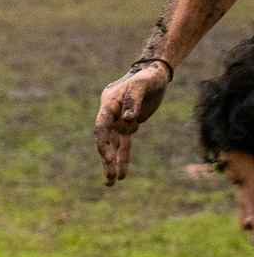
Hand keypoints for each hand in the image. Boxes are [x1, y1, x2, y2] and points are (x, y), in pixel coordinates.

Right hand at [94, 62, 170, 184]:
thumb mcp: (143, 84)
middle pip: (105, 140)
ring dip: (111, 164)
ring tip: (110, 183)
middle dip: (106, 158)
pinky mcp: (128, 127)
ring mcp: (118, 122)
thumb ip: (134, 100)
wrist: (154, 73)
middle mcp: (110, 115)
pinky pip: (125, 146)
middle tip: (109, 175)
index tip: (108, 156)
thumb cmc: (148, 76)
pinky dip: (123, 160)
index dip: (103, 142)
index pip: (102, 126)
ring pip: (113, 146)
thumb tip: (128, 121)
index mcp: (109, 104)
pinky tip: (122, 175)